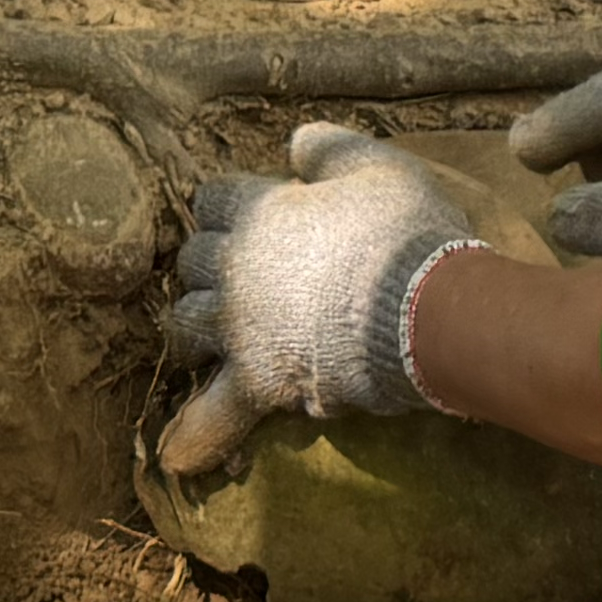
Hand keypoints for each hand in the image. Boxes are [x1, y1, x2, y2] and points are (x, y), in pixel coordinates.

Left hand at [158, 123, 469, 475]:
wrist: (427, 308)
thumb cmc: (406, 231)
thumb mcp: (376, 167)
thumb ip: (328, 149)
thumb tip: (294, 142)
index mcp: (256, 210)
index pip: (214, 197)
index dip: (233, 205)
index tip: (256, 213)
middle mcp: (233, 267)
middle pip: (195, 259)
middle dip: (214, 264)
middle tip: (248, 275)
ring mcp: (238, 328)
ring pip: (186, 322)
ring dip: (198, 325)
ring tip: (215, 334)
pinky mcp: (257, 382)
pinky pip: (214, 412)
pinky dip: (196, 432)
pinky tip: (174, 459)